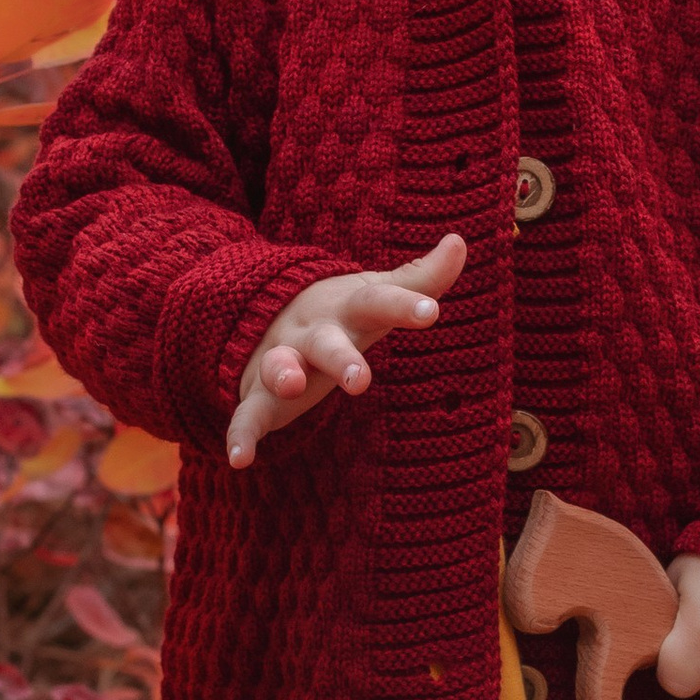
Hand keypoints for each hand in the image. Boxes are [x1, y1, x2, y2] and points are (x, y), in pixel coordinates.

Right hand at [226, 236, 466, 469]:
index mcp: (348, 308)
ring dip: (283, 376)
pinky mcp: (259, 394)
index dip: (404, 304)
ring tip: (292, 386)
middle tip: (361, 380)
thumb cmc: (341, 312)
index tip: (431, 311)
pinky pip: (247, 412)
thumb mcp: (377, 292)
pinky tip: (239, 458)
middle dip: (341, 359)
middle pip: (328, 342)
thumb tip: (460, 240)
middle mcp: (314, 332)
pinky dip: (240, 434)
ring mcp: (283, 360)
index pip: (379, 301)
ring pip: (280, 368)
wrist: (263, 315)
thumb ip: (421, 278)